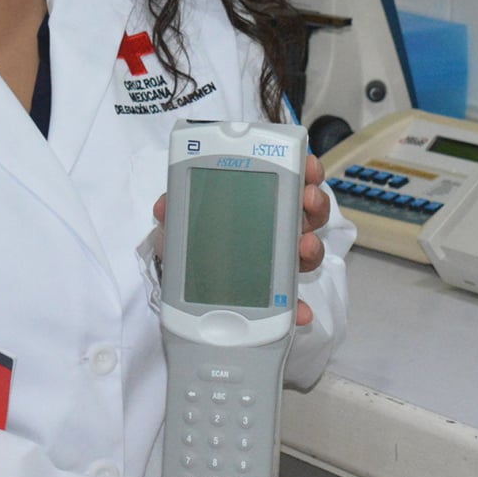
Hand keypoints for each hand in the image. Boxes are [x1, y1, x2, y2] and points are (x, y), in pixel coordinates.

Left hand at [153, 153, 332, 324]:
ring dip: (311, 246)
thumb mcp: (179, 222)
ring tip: (304, 246)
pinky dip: (298, 307)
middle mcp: (277, 228)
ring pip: (308, 249)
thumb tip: (163, 206)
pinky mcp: (278, 295)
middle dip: (314, 202)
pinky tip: (301, 312)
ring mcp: (281, 261)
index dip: (303, 170)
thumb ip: (173, 210)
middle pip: (308, 212)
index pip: (288, 181)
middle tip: (309, 198)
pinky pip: (292, 300)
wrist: (185, 283)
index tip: (308, 163)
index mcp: (259, 203)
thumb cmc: (190, 243)